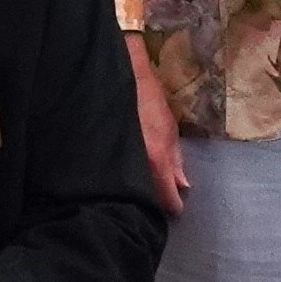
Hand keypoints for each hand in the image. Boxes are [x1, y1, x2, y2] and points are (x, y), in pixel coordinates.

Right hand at [126, 35, 189, 211]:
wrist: (115, 71)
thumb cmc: (147, 95)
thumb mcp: (168, 125)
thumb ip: (175, 158)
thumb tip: (182, 186)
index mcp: (155, 157)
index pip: (165, 196)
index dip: (171, 206)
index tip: (174, 210)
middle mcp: (135, 163)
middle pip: (144, 196)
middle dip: (150, 200)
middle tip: (155, 200)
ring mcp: (115, 159)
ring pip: (125, 187)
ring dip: (134, 190)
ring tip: (138, 190)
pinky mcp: (97, 153)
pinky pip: (110, 174)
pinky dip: (117, 177)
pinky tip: (120, 176)